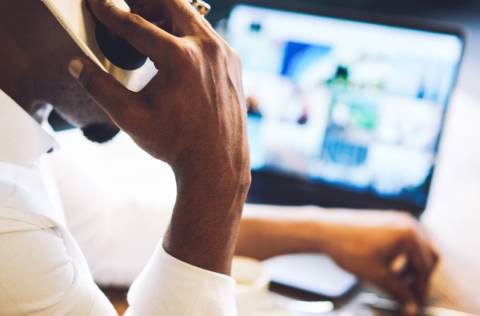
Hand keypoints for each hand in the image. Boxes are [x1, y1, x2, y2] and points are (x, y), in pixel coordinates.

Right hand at [70, 0, 248, 179]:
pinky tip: (174, 48)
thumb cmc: (176, 143)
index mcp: (180, 58)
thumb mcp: (130, 117)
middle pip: (171, 3)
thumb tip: (76, 66)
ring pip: (192, 16)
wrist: (217, 162)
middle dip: (144, 1)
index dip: (111, 13)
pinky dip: (187, 32)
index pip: (135, 24)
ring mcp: (225, 54)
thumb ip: (99, 87)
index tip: (97, 3)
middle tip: (125, 9)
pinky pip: (207, 35)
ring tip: (147, 28)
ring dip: (167, 15)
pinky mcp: (233, 62)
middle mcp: (207, 48)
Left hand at [326, 211, 438, 314]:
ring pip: (416, 247)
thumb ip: (399, 292)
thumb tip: (412, 307)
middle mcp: (407, 223)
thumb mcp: (378, 275)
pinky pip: (404, 239)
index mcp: (410, 235)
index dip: (421, 289)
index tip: (417, 303)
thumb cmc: (349, 248)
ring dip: (411, 266)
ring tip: (398, 282)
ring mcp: (397, 219)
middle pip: (427, 255)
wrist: (325, 230)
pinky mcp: (387, 219)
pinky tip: (390, 267)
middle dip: (419, 277)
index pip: (425, 268)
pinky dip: (402, 255)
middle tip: (410, 295)